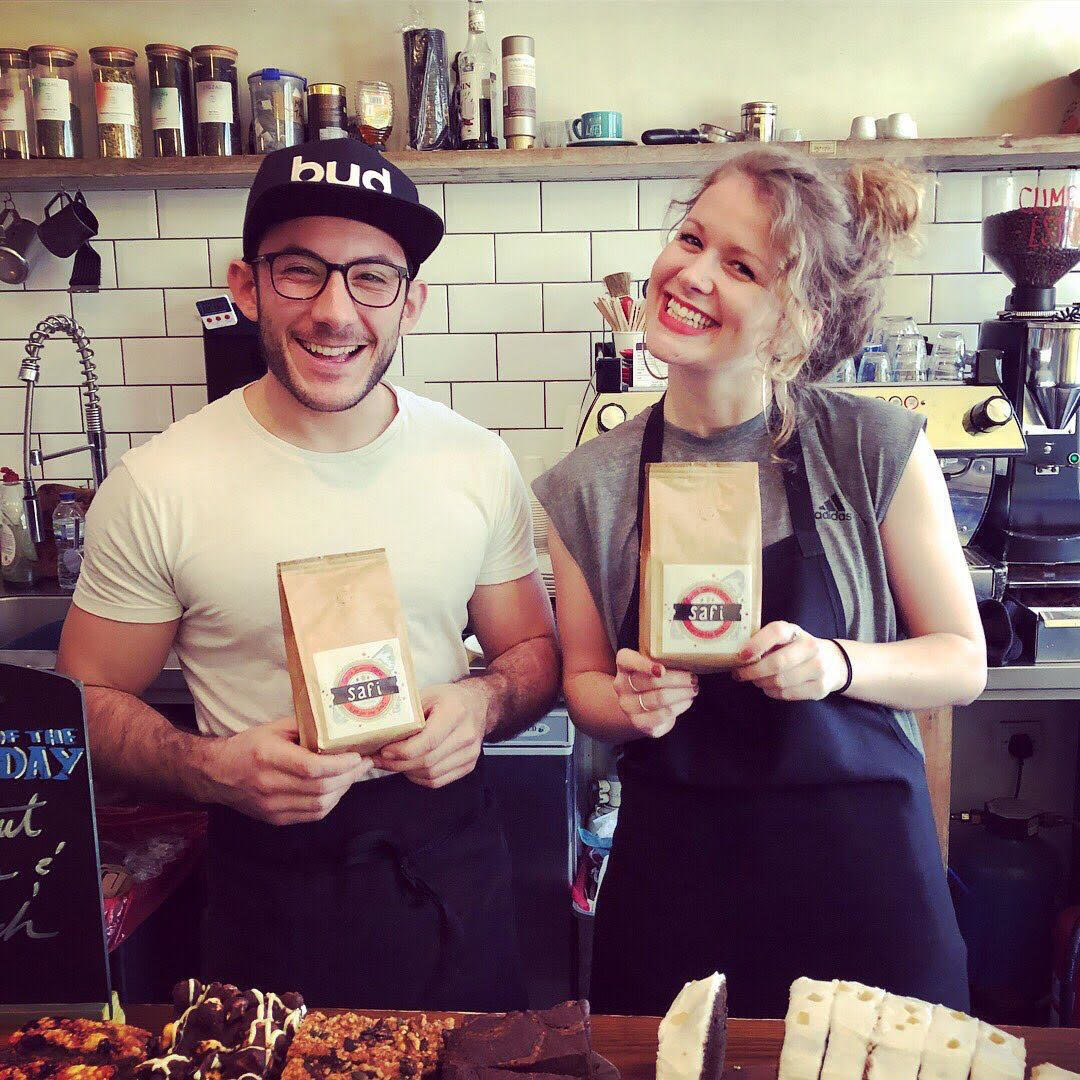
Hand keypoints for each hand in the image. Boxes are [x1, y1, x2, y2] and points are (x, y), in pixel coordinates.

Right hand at [208, 717, 372, 825]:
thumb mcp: (273, 728)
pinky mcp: (275, 818)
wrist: (217, 774)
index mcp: (268, 757)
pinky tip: (337, 789)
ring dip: (343, 790)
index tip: (357, 755)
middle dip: (349, 776)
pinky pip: (312, 815)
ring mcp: (272, 806)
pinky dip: (330, 803)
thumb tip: (337, 727)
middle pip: (320, 788)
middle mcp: (270, 784)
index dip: (340, 764)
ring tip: (353, 775)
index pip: (312, 768)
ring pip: (320, 805)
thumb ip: (304, 727)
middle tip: (364, 764)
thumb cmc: (247, 746)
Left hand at [371, 681, 488, 788]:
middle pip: (428, 760)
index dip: (403, 750)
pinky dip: (419, 778)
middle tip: (381, 759)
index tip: (384, 750)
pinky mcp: (469, 764)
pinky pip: (439, 780)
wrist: (476, 704)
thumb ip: (407, 713)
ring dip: (407, 771)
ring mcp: (470, 752)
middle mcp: (466, 734)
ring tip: (392, 762)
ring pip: (432, 773)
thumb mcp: (426, 695)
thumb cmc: (448, 698)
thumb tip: (380, 732)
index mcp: (455, 712)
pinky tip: (409, 768)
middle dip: (399, 763)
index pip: (428, 740)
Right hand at [614, 649, 697, 738]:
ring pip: (659, 698)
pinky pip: (663, 714)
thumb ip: (663, 659)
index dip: (643, 664)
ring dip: (682, 693)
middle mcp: (621, 685)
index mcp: (623, 665)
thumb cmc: (651, 679)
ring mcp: (628, 706)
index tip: (662, 669)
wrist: (640, 706)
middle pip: (651, 681)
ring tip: (693, 689)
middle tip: (693, 678)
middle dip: (677, 679)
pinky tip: (687, 700)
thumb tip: (687, 658)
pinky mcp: (639, 722)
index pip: (626, 660)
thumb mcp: (653, 664)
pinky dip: (679, 706)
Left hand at [731, 622, 847, 700]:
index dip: (756, 644)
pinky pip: (787, 694)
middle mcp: (810, 647)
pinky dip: (773, 692)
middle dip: (753, 672)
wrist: (834, 662)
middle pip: (776, 663)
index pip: (776, 632)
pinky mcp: (820, 688)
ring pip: (780, 682)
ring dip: (761, 683)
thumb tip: (737, 655)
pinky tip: (770, 687)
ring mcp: (818, 668)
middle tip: (740, 674)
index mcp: (796, 631)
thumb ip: (765, 642)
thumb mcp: (785, 638)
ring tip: (756, 680)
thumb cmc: (797, 648)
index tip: (741, 655)